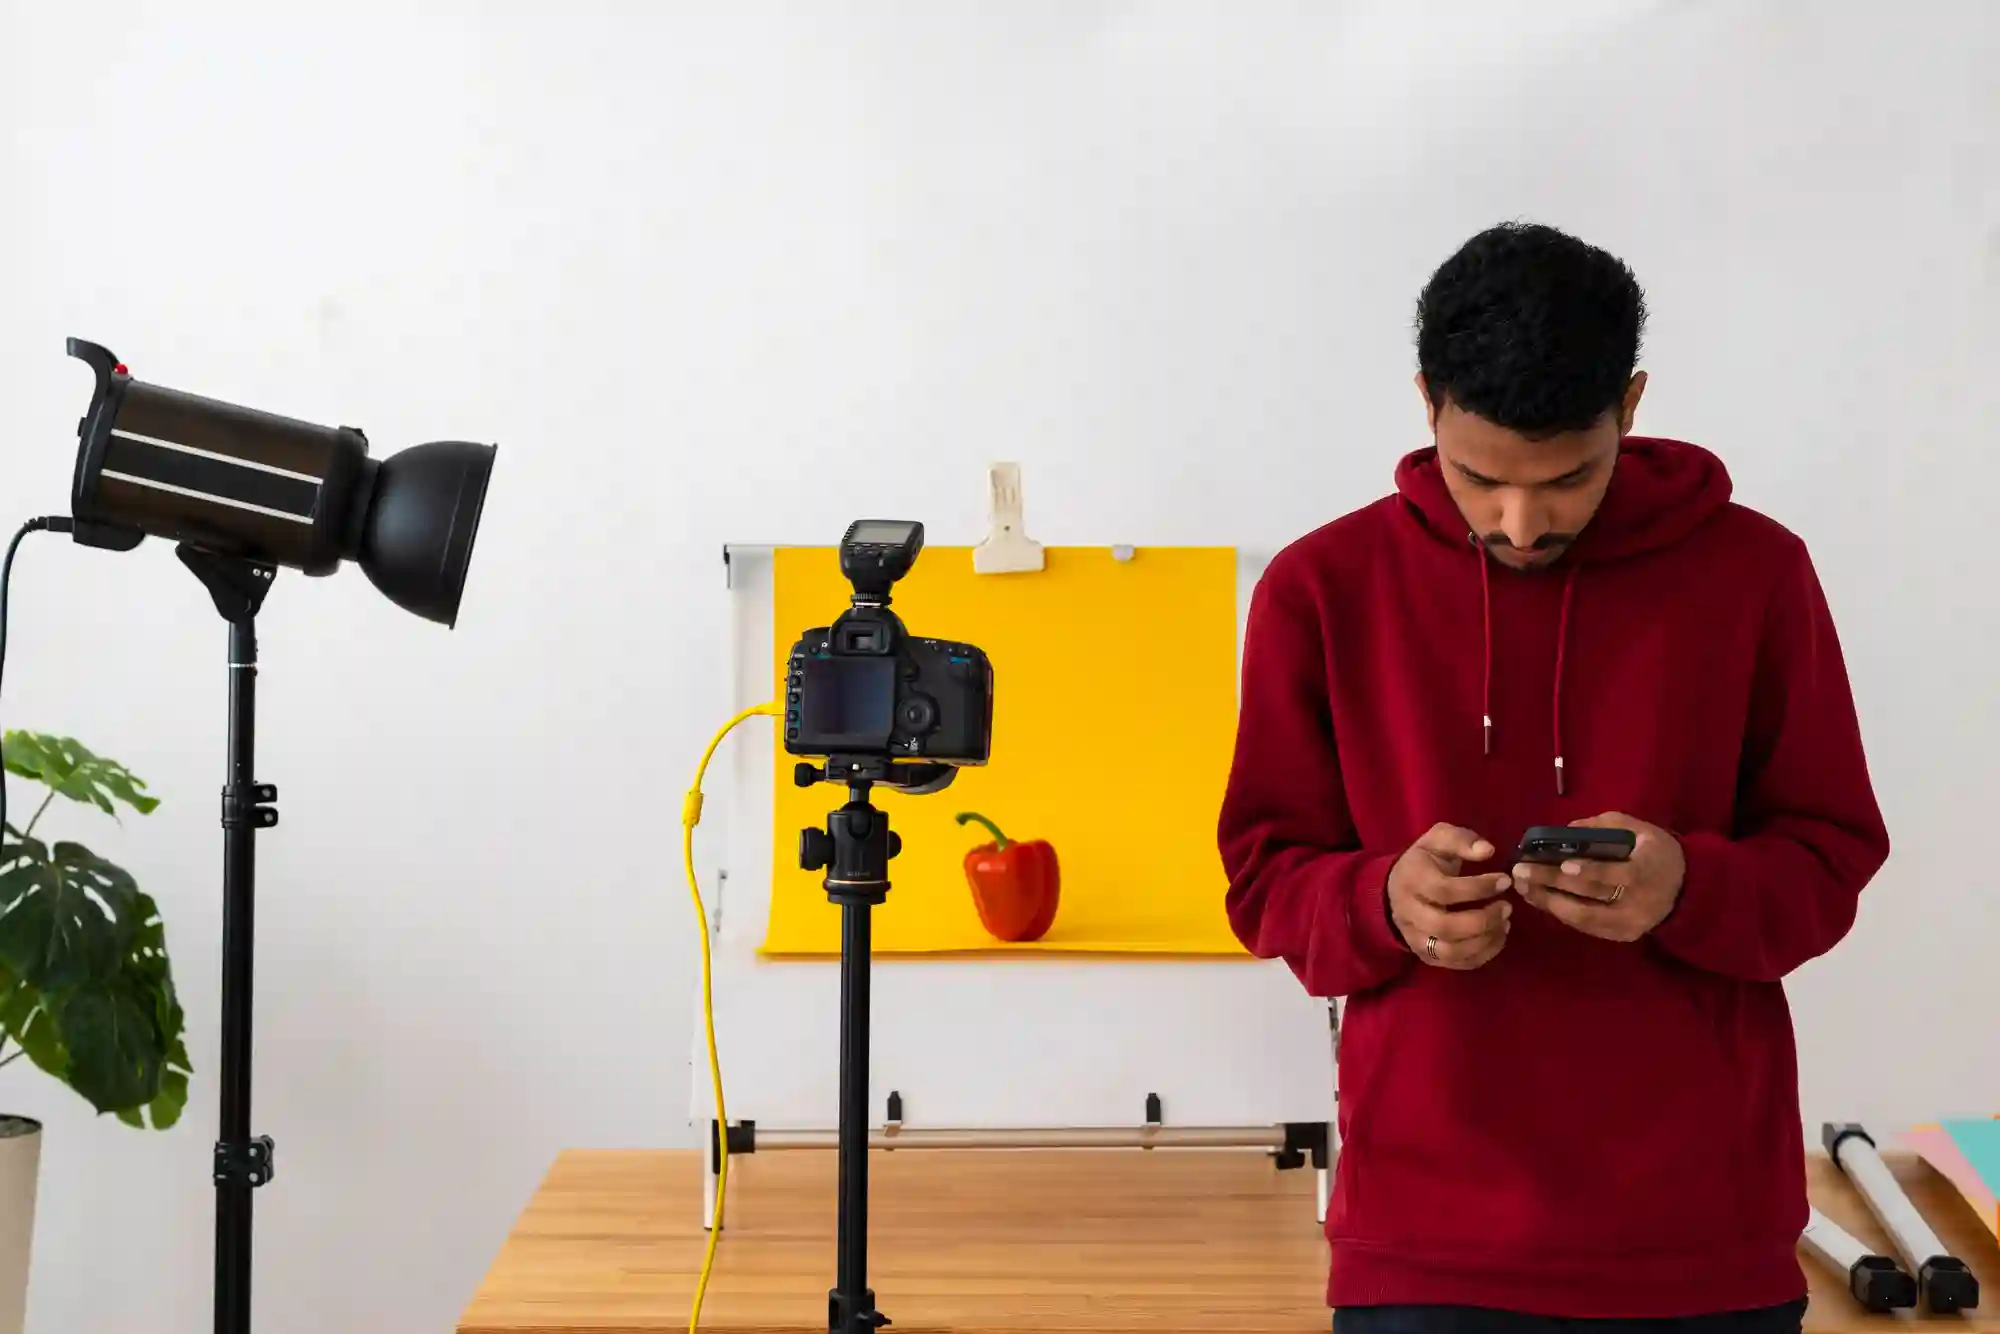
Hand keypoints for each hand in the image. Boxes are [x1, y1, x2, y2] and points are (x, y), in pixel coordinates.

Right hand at [1387, 823, 1513, 969]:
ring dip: (1484, 940)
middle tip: (1508, 907)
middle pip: (1446, 927)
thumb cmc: (1425, 861)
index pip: (1444, 890)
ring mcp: (1415, 938)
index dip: (1478, 888)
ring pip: (1450, 951)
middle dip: (1483, 920)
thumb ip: (1462, 840)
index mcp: (1411, 880)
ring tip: (1505, 923)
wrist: (1397, 888)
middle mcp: (1408, 913)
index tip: (1505, 880)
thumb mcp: (1439, 839)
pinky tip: (1497, 936)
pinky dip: (1483, 954)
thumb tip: (1488, 850)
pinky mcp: (1426, 955)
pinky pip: (1456, 963)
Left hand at [1511, 812, 1684, 942]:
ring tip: (1523, 887)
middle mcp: (1641, 901)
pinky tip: (1539, 898)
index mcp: (1649, 869)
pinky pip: (1586, 926)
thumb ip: (1605, 826)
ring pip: (1584, 916)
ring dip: (1548, 901)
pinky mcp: (1622, 935)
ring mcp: (1631, 922)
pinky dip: (1561, 912)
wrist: (1685, 889)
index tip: (1564, 865)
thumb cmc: (1655, 852)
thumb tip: (1567, 830)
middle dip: (1553, 882)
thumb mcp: (1639, 830)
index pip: (1619, 873)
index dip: (1591, 870)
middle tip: (1521, 872)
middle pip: (1593, 894)